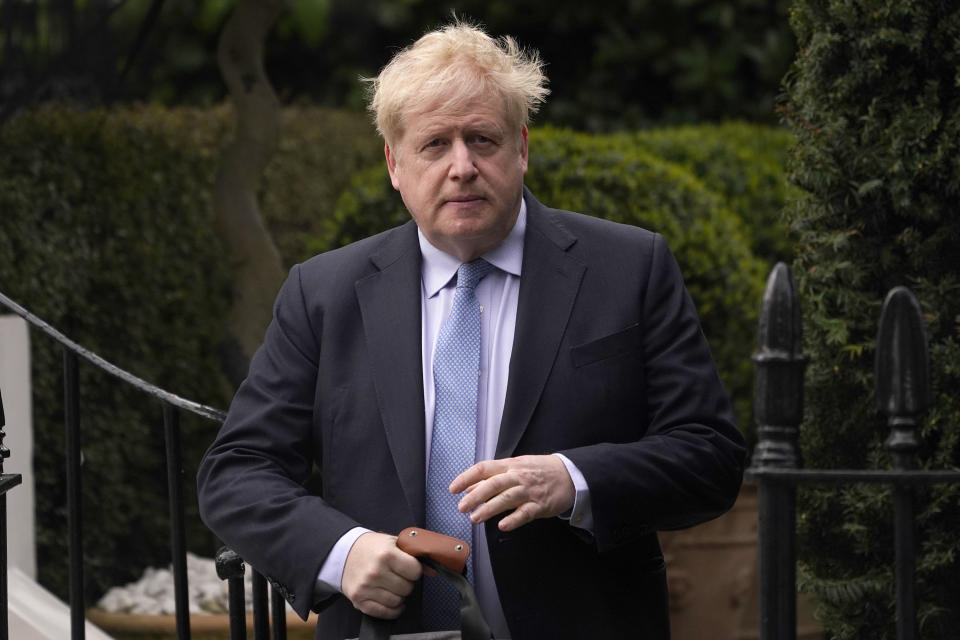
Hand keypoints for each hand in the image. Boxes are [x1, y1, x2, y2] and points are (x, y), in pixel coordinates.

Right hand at [341, 532, 421, 618]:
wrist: (344, 553)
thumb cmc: (371, 547)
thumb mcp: (393, 542)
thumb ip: (413, 555)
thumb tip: (432, 570)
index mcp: (386, 554)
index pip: (414, 571)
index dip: (414, 570)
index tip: (409, 568)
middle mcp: (375, 571)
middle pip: (407, 588)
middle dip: (406, 583)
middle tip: (399, 576)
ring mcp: (366, 587)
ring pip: (397, 601)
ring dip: (399, 596)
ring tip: (392, 586)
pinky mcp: (359, 600)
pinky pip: (384, 612)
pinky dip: (392, 609)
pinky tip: (391, 600)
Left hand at [451, 455, 575, 531]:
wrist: (569, 474)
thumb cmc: (539, 471)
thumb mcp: (515, 468)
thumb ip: (492, 478)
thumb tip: (469, 488)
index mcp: (509, 466)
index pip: (484, 469)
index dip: (466, 478)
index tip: (453, 489)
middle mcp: (518, 476)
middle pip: (494, 484)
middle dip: (475, 496)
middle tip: (461, 507)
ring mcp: (529, 491)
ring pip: (507, 498)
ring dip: (489, 508)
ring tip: (475, 518)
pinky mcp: (540, 505)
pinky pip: (526, 512)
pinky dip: (514, 519)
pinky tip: (503, 526)